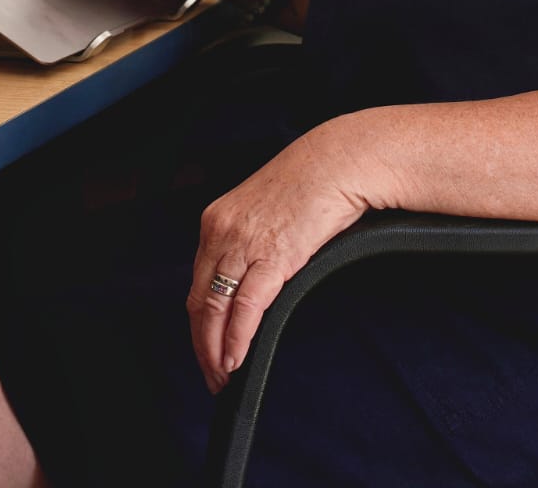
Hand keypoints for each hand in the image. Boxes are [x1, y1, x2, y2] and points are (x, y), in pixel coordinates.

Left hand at [186, 118, 372, 393]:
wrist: (340, 160)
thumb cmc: (311, 184)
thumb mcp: (265, 211)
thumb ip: (249, 243)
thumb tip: (248, 284)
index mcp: (217, 220)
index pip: (198, 283)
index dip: (199, 323)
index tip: (205, 348)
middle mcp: (221, 230)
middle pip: (200, 301)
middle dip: (202, 345)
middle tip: (212, 375)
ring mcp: (244, 243)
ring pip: (216, 309)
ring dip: (216, 350)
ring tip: (223, 376)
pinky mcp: (272, 256)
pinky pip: (245, 308)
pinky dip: (238, 338)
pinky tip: (237, 358)